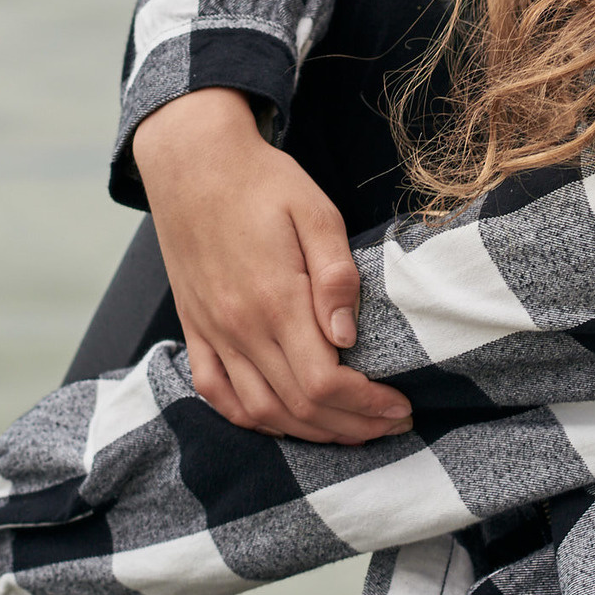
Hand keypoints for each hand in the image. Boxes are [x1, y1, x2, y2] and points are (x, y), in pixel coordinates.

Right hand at [131, 87, 414, 444]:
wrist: (193, 162)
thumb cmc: (263, 182)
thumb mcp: (315, 211)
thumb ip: (336, 276)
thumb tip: (349, 338)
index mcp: (275, 299)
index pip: (324, 382)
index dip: (367, 406)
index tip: (401, 406)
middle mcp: (240, 327)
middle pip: (298, 407)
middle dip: (352, 426)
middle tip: (391, 424)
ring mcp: (212, 333)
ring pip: (260, 412)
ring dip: (309, 433)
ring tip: (350, 429)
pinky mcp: (195, 329)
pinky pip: (216, 394)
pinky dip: (251, 420)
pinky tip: (283, 420)